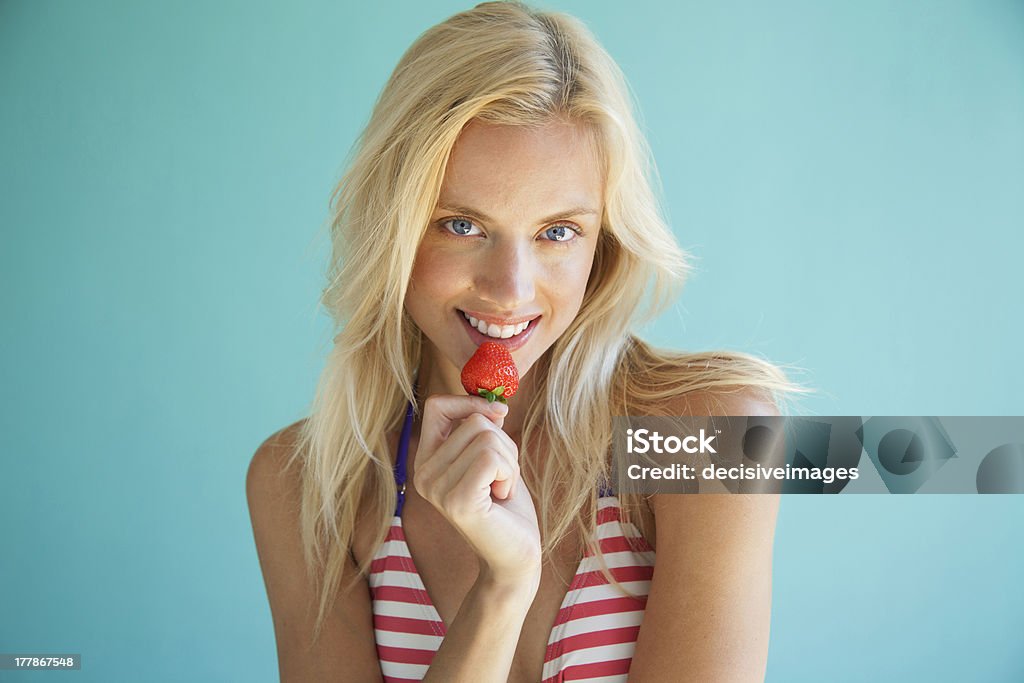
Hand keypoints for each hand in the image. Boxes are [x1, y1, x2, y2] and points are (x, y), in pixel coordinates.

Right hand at [412, 394, 541, 586]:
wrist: (515, 556)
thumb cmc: (505, 508)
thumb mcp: (493, 459)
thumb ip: (485, 431)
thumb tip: (494, 405)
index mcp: (426, 461)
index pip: (436, 406)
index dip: (469, 402)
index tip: (498, 414)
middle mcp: (423, 474)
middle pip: (473, 421)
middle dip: (503, 443)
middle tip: (501, 477)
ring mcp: (436, 489)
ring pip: (487, 438)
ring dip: (509, 462)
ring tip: (500, 489)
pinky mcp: (457, 501)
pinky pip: (492, 458)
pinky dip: (509, 474)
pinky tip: (501, 498)